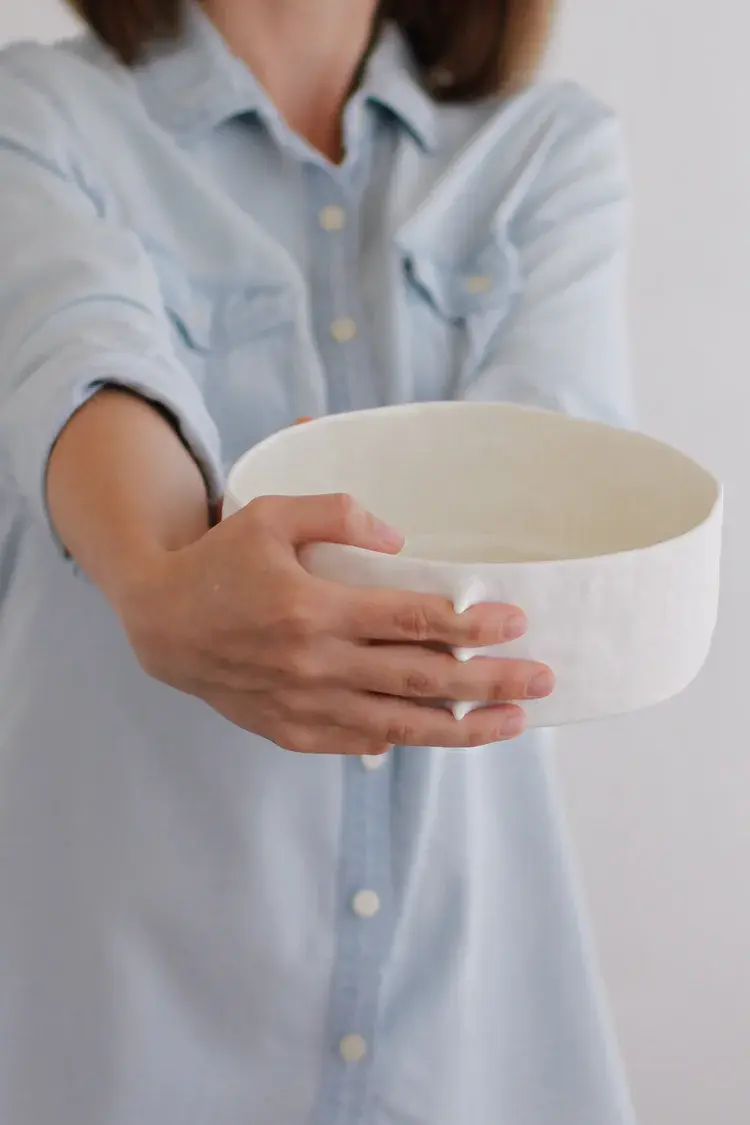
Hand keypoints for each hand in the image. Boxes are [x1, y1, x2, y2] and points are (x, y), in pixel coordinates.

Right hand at [117, 494, 554, 754]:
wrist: (162, 625)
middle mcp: (315, 665)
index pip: (412, 620)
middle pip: (421, 679)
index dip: (469, 622)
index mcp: (314, 608)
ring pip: (400, 725)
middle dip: (490, 679)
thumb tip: (401, 538)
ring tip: (514, 722)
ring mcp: (305, 707)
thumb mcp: (270, 514)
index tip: (516, 621)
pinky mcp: (293, 732)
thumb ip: (337, 512)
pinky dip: (407, 739)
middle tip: (543, 678)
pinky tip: (446, 733)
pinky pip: (362, 741)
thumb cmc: (221, 562)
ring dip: (464, 728)